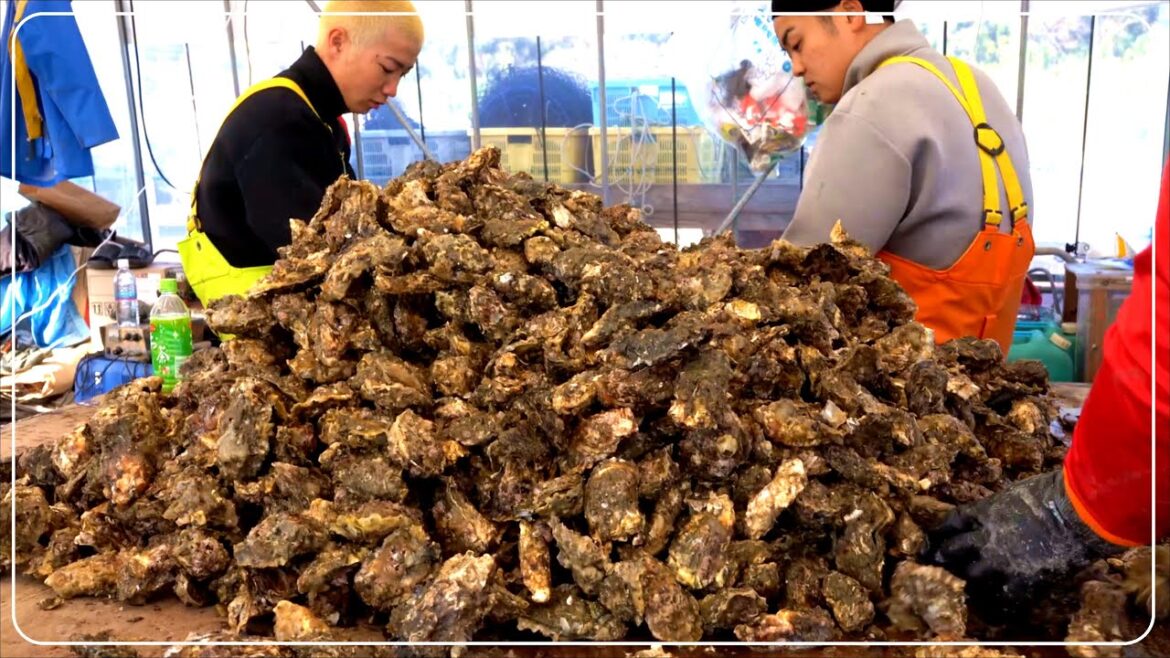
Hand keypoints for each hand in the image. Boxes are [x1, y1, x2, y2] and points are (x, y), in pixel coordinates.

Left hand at [925, 468, 1124, 619]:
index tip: (933, 539)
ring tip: (965, 588)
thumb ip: (1002, 505)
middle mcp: (985, 539)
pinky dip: (1000, 606)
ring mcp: (1001, 562)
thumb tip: (1001, 510)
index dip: (941, 532)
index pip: (952, 523)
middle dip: (943, 558)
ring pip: (971, 577)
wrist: (1079, 513)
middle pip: (951, 551)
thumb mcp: (1016, 492)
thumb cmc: (1053, 492)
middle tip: (937, 565)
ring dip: (968, 581)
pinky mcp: (1023, 581)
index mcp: (984, 512)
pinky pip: (1004, 600)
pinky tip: (998, 610)